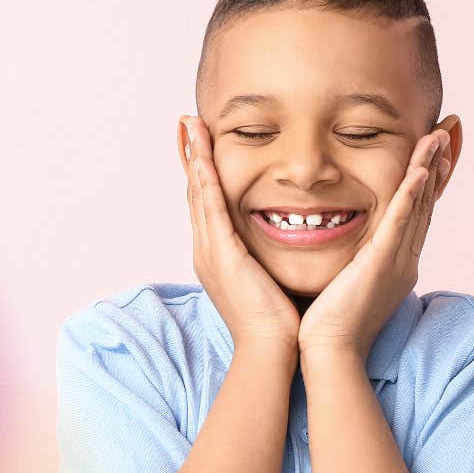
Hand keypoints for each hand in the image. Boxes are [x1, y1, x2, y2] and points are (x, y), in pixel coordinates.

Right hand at [179, 116, 299, 348]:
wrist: (271, 350)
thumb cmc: (278, 321)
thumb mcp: (269, 279)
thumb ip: (269, 256)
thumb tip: (287, 240)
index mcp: (218, 255)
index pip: (207, 204)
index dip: (202, 172)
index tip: (200, 143)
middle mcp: (207, 249)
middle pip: (195, 192)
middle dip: (191, 156)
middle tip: (186, 122)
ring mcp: (211, 251)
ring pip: (199, 193)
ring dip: (194, 157)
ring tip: (190, 125)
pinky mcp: (222, 254)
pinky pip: (211, 208)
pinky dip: (206, 179)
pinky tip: (203, 156)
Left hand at [297, 130, 449, 358]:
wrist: (330, 353)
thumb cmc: (329, 325)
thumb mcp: (347, 282)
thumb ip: (351, 261)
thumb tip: (344, 246)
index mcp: (394, 264)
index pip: (412, 214)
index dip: (424, 182)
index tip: (431, 152)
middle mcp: (403, 261)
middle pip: (423, 205)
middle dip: (435, 167)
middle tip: (446, 132)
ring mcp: (395, 262)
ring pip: (416, 208)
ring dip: (428, 170)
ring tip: (437, 137)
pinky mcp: (381, 265)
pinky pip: (398, 224)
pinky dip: (410, 197)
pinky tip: (418, 172)